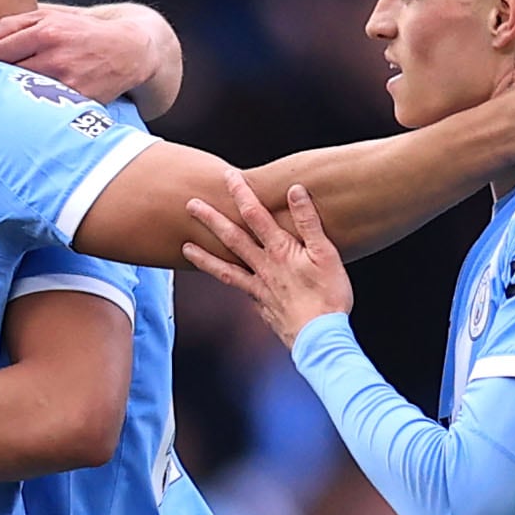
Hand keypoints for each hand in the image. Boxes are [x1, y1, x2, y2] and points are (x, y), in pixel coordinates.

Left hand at [0, 1, 177, 107]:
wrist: (128, 50)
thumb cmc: (83, 32)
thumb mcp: (50, 16)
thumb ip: (12, 24)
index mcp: (45, 31)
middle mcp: (55, 57)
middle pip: (5, 74)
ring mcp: (67, 82)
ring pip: (22, 93)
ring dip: (13, 94)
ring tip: (18, 90)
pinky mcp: (77, 102)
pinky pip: (44, 108)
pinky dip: (35, 107)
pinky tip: (37, 102)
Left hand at [181, 178, 352, 343]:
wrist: (319, 338)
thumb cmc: (329, 295)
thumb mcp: (326, 253)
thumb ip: (308, 221)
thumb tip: (294, 190)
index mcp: (280, 251)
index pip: (255, 214)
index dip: (241, 193)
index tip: (227, 176)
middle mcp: (263, 267)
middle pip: (232, 238)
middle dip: (211, 219)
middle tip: (190, 204)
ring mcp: (259, 288)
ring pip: (225, 268)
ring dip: (204, 256)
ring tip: (185, 247)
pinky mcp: (260, 305)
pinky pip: (238, 290)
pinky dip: (227, 284)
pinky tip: (221, 281)